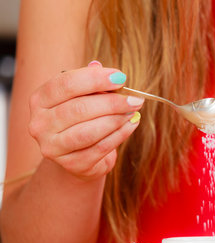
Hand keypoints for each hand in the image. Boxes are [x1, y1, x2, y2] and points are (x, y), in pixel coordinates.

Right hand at [28, 61, 143, 180]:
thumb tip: (99, 66)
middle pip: (79, 108)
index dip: (95, 79)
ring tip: (133, 111)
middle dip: (112, 102)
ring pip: (89, 131)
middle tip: (135, 98)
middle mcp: (40, 124)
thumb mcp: (82, 99)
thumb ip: (90, 84)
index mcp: (40, 100)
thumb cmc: (81, 122)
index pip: (65, 84)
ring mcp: (53, 147)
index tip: (120, 77)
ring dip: (116, 119)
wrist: (78, 158)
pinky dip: (120, 135)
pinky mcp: (72, 164)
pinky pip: (101, 148)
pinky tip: (131, 124)